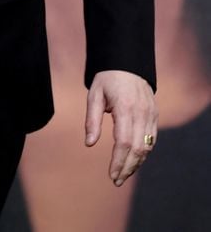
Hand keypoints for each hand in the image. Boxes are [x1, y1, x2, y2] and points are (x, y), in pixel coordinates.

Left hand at [85, 69, 156, 186]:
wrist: (127, 63)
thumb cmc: (107, 79)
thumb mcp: (94, 95)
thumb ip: (92, 120)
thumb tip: (89, 144)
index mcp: (125, 107)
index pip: (124, 142)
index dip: (118, 161)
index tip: (111, 175)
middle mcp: (141, 112)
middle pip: (138, 149)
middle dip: (127, 168)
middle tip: (117, 181)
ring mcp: (150, 114)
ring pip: (147, 147)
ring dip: (136, 164)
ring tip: (123, 174)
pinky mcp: (154, 114)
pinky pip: (151, 139)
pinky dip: (143, 153)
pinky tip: (133, 161)